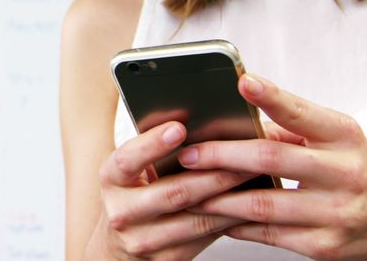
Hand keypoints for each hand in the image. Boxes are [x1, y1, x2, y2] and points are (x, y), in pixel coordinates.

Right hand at [88, 120, 256, 258]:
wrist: (118, 245)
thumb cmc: (133, 193)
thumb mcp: (131, 169)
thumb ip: (155, 149)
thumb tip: (197, 120)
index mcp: (111, 179)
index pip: (128, 159)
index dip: (153, 144)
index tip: (180, 128)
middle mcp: (122, 211)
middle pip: (173, 192)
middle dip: (214, 173)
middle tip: (245, 156)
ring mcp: (143, 239)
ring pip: (196, 218)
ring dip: (231, 198)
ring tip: (256, 178)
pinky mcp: (167, 258)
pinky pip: (206, 237)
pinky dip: (230, 219)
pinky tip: (248, 204)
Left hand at [184, 74, 366, 259]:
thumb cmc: (360, 174)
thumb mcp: (340, 142)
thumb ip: (294, 128)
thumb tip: (238, 116)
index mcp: (344, 135)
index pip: (302, 112)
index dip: (272, 96)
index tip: (243, 80)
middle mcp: (345, 171)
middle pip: (272, 158)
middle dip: (223, 155)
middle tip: (189, 153)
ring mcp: (337, 212)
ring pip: (265, 203)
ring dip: (220, 197)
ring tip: (189, 189)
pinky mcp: (327, 245)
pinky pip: (271, 234)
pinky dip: (238, 225)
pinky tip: (216, 217)